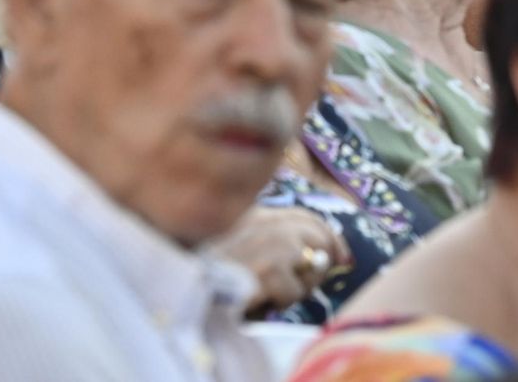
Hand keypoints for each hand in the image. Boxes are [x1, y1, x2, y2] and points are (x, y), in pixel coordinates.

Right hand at [216, 206, 351, 314]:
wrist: (178, 296)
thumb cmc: (205, 280)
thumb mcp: (238, 254)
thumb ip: (270, 247)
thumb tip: (321, 256)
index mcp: (248, 214)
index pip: (301, 215)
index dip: (325, 235)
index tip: (340, 254)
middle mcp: (258, 219)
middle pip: (314, 229)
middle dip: (323, 254)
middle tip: (315, 278)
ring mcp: (265, 240)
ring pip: (311, 258)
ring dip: (300, 283)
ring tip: (276, 294)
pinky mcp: (268, 266)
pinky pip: (295, 288)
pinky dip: (283, 300)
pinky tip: (260, 302)